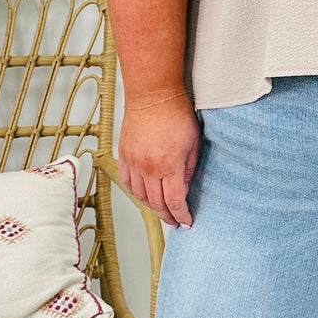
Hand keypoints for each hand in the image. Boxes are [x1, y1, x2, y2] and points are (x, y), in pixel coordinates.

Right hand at [117, 95, 200, 227]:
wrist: (153, 95)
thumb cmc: (176, 114)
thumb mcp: (193, 144)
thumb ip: (188, 169)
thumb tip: (184, 188)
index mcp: (169, 166)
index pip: (175, 201)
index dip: (182, 215)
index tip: (187, 222)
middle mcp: (149, 168)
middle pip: (157, 203)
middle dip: (168, 216)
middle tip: (175, 221)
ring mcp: (134, 163)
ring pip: (140, 196)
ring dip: (152, 207)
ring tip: (162, 211)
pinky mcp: (124, 156)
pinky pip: (127, 182)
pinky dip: (136, 193)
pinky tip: (143, 196)